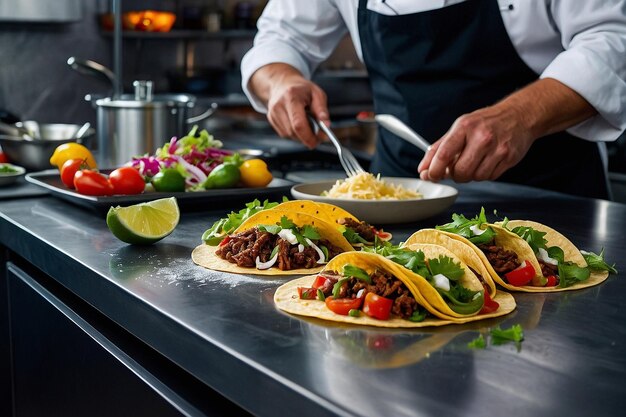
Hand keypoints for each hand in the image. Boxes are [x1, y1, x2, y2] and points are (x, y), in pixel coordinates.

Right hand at [249, 63, 329, 147]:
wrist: (283, 84)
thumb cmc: (301, 89)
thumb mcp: (317, 93)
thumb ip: (322, 109)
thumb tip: (326, 125)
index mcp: (291, 97)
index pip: (298, 124)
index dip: (309, 136)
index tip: (319, 140)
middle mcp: (279, 106)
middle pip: (293, 132)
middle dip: (307, 137)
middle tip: (318, 136)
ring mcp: (273, 114)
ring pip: (289, 135)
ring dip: (301, 135)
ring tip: (308, 124)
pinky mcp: (272, 120)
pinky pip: (285, 134)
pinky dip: (295, 133)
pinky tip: (298, 123)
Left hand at [418, 78, 596, 182]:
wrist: (519, 115)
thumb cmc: (485, 122)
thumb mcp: (460, 128)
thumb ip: (439, 149)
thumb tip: (424, 169)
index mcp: (465, 127)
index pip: (445, 153)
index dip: (434, 169)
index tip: (429, 175)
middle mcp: (482, 137)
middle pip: (460, 171)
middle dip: (454, 175)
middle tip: (456, 169)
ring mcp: (497, 148)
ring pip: (476, 177)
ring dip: (471, 175)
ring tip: (474, 161)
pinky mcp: (509, 158)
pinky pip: (490, 177)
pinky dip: (484, 174)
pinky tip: (487, 162)